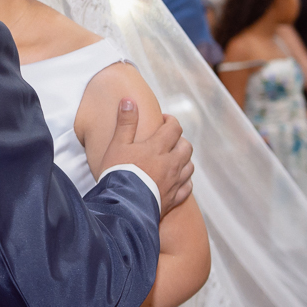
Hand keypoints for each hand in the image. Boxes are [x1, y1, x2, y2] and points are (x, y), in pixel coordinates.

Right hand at [101, 99, 193, 217]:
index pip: (174, 128)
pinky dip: (185, 181)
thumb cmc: (118, 173)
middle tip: (168, 140)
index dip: (170, 121)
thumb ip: (125, 122)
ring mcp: (175, 182)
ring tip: (173, 158)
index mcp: (158, 147)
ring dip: (184, 159)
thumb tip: (129, 100)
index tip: (162, 121)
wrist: (123, 206)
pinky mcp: (174, 198)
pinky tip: (177, 180)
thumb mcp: (117, 145)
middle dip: (179, 140)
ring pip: (190, 166)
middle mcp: (171, 163)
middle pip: (186, 146)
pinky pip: (188, 187)